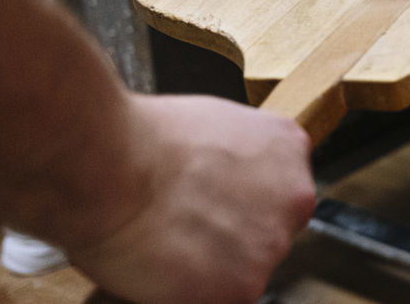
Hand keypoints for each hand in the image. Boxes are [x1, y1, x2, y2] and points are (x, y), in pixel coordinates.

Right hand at [67, 94, 316, 303]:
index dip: (239, 203)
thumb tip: (224, 176)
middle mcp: (295, 196)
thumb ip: (238, 156)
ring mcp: (274, 243)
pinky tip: (168, 266)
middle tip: (188, 229)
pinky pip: (223, 299)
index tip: (213, 207)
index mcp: (289, 148)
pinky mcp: (247, 287)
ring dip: (214, 268)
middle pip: (270, 232)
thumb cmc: (145, 140)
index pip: (279, 190)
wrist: (114, 168)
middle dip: (234, 237)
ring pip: (247, 270)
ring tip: (171, 245)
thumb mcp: (213, 123)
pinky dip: (195, 293)